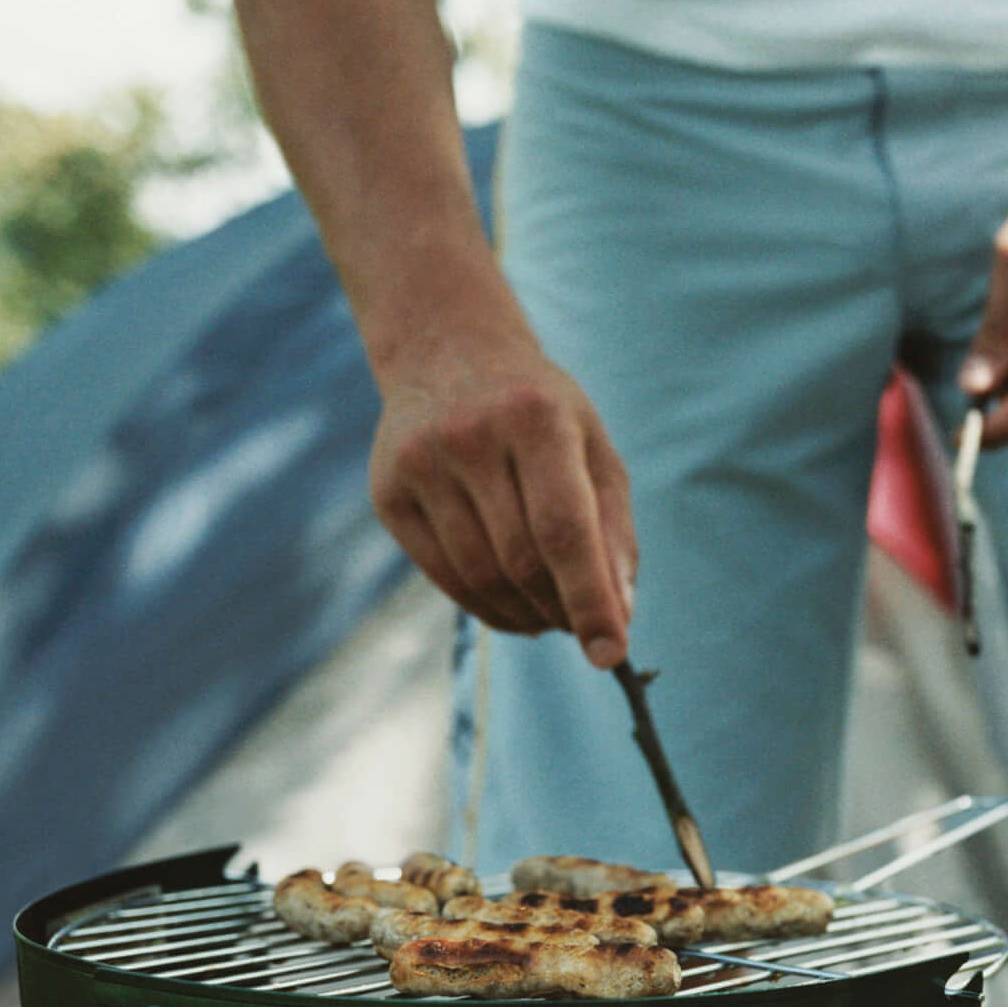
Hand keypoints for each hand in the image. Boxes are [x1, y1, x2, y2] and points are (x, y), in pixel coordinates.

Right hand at [367, 338, 635, 663]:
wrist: (447, 353)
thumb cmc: (540, 413)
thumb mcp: (592, 448)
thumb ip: (614, 529)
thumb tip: (619, 616)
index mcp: (535, 418)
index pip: (564, 530)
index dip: (589, 599)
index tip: (610, 654)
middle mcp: (470, 435)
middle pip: (522, 560)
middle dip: (560, 609)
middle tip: (582, 625)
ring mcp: (420, 462)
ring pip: (480, 576)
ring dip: (525, 615)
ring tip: (550, 616)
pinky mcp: (388, 491)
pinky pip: (444, 575)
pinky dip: (485, 606)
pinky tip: (513, 608)